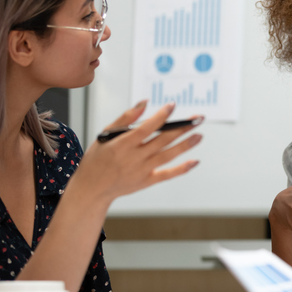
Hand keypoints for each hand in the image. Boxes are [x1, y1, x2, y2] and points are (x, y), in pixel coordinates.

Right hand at [73, 101, 203, 204]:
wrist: (91, 189)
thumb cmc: (97, 159)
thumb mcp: (105, 135)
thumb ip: (125, 118)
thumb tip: (145, 102)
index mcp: (122, 144)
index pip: (146, 128)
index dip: (161, 116)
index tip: (172, 105)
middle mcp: (134, 157)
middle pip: (162, 140)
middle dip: (182, 128)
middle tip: (198, 118)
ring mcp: (142, 170)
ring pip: (168, 155)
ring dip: (185, 145)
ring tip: (199, 134)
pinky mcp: (146, 181)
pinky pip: (167, 174)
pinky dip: (182, 169)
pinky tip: (195, 161)